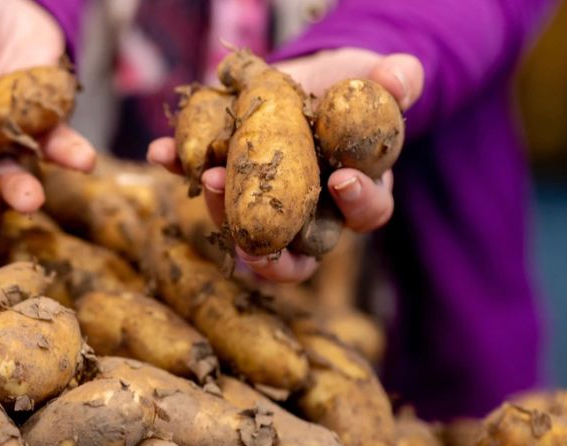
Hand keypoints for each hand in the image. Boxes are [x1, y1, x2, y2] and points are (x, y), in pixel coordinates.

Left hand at [148, 48, 423, 282]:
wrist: (307, 77)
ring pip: (243, 224)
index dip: (357, 202)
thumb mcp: (376, 79)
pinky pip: (200, 179)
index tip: (342, 179)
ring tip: (208, 178)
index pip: (364, 213)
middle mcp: (308, 212)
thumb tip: (403, 76)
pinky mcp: (224, 177)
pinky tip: (163, 153)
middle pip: (295, 248)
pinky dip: (179, 166)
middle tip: (255, 239)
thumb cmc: (352, 88)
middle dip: (272, 243)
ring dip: (222, 207)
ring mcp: (262, 201)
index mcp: (355, 194)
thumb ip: (396, 81)